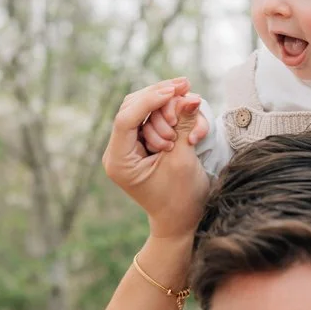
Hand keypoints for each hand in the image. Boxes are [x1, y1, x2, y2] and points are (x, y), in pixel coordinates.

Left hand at [103, 78, 210, 238]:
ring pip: (143, 108)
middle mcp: (119, 150)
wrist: (183, 220)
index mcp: (120, 161)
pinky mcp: (143, 142)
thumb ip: (184, 126)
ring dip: (167, 106)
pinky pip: (153, 116)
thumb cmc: (182, 198)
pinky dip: (171, 112)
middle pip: (132, 107)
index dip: (150, 100)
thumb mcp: (183, 161)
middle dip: (160, 98)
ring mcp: (130, 145)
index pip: (126, 119)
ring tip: (189, 113)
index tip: (174, 90)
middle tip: (185, 89)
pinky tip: (188, 113)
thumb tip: (191, 96)